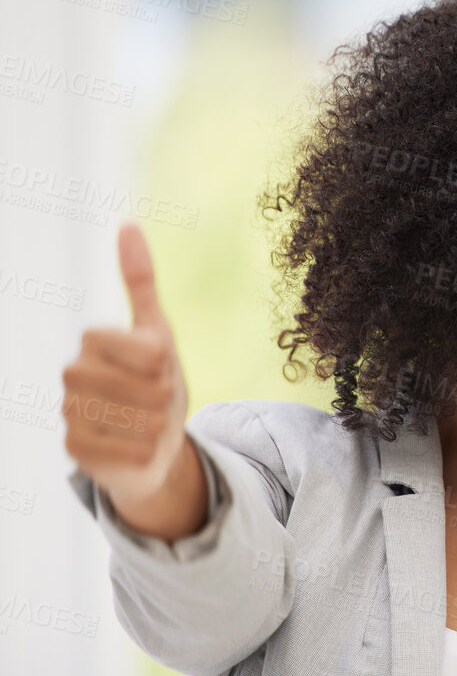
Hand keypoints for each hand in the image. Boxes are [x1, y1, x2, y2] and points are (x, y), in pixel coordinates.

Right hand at [62, 222, 190, 503]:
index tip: (157, 368)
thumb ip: (141, 283)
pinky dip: (147, 452)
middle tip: (156, 402)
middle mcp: (72, 372)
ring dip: (160, 427)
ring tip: (148, 424)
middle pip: (150, 387)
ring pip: (143, 420)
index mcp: (93, 339)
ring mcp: (69, 412)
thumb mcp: (159, 334)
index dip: (166, 365)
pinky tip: (137, 448)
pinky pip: (130, 451)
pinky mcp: (74, 449)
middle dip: (167, 399)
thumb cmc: (156, 385)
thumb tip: (127, 223)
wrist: (152, 445)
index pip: (150, 351)